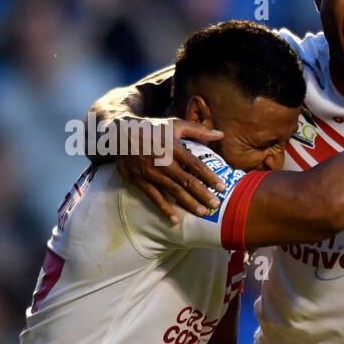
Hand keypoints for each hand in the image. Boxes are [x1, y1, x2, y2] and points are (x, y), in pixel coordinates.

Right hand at [112, 117, 226, 222]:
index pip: (195, 164)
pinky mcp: (139, 179)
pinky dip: (164, 208)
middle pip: (186, 180)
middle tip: (215, 205)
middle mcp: (162, 161)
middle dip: (202, 194)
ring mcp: (150, 172)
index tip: (222, 187)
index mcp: (173, 147)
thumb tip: (221, 134)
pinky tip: (175, 219)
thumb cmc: (153, 128)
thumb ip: (199, 130)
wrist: (120, 132)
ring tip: (202, 212)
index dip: (210, 176)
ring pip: (172, 190)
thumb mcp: (175, 124)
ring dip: (188, 203)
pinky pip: (153, 196)